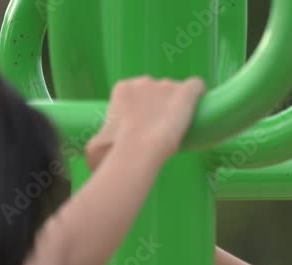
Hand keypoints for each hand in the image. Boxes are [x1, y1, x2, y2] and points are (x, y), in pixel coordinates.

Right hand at [86, 76, 205, 170]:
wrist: (139, 149)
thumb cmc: (115, 150)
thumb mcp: (98, 145)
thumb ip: (99, 143)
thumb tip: (92, 157)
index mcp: (122, 89)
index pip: (136, 93)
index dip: (141, 109)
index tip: (144, 126)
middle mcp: (144, 81)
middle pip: (157, 90)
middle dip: (160, 106)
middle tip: (161, 128)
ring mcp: (166, 85)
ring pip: (176, 91)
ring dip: (177, 105)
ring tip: (180, 126)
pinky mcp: (186, 93)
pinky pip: (196, 86)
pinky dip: (198, 95)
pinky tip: (199, 107)